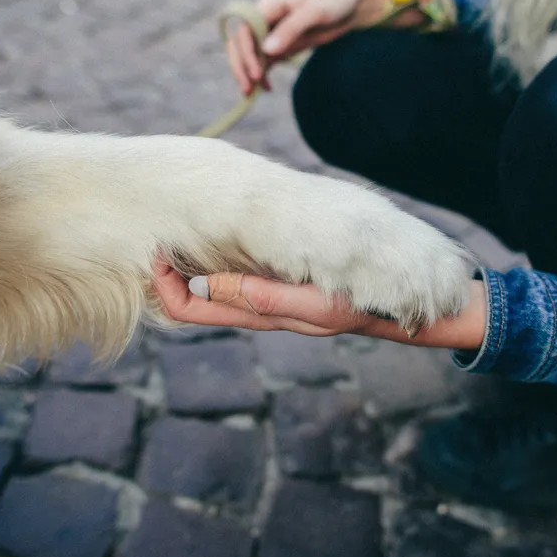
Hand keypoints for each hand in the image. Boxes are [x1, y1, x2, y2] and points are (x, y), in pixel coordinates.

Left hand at [151, 257, 487, 349]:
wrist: (402, 311)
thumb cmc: (358, 308)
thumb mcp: (311, 303)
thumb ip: (261, 295)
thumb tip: (206, 286)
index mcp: (260, 315)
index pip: (193, 310)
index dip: (167, 287)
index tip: (156, 254)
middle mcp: (259, 309)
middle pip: (197, 302)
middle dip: (170, 277)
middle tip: (155, 244)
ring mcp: (272, 297)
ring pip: (216, 290)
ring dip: (192, 270)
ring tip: (176, 241)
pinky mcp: (287, 284)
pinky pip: (241, 278)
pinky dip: (220, 265)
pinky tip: (219, 242)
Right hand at [226, 0, 395, 95]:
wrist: (351, 5)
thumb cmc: (334, 1)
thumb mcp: (314, 12)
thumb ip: (290, 29)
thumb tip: (267, 50)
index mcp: (268, 5)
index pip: (245, 30)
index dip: (247, 52)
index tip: (257, 73)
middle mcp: (264, 18)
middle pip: (240, 43)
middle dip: (241, 66)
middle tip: (249, 89)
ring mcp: (271, 32)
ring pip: (249, 54)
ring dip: (248, 73)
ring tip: (253, 93)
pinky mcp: (280, 44)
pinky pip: (263, 61)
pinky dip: (261, 74)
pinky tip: (266, 88)